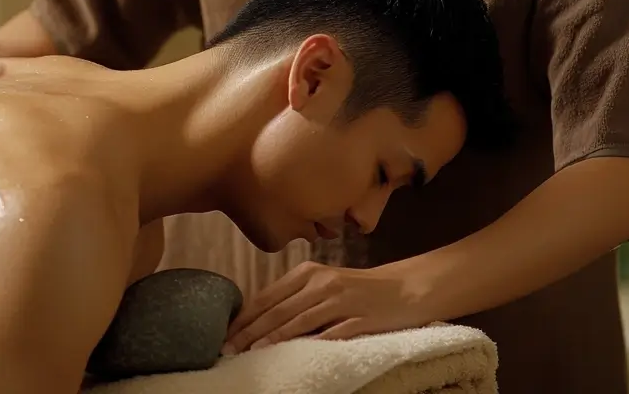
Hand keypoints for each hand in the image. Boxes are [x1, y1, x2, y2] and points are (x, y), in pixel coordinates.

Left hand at [222, 260, 415, 354]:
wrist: (404, 288)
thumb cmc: (358, 289)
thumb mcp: (323, 285)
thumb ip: (295, 297)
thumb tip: (260, 319)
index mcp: (308, 273)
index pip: (268, 295)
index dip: (245, 316)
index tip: (225, 333)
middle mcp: (321, 283)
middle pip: (279, 310)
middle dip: (251, 331)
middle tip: (228, 349)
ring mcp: (340, 301)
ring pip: (299, 321)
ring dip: (273, 338)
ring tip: (252, 352)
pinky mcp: (359, 319)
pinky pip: (330, 334)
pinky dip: (310, 344)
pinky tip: (294, 355)